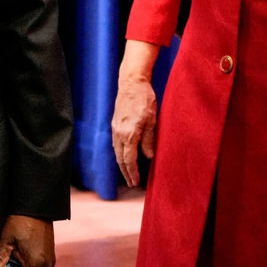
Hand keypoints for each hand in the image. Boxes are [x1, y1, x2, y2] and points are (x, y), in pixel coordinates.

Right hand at [111, 41, 159, 187]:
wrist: (131, 82)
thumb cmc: (144, 99)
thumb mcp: (152, 120)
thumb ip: (149, 140)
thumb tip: (148, 156)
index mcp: (129, 134)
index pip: (129, 159)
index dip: (132, 172)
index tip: (135, 182)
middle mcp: (119, 133)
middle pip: (120, 158)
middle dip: (125, 172)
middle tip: (131, 183)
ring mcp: (115, 128)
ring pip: (116, 151)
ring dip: (122, 163)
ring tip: (128, 172)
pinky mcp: (114, 123)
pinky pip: (115, 143)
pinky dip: (119, 153)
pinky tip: (123, 155)